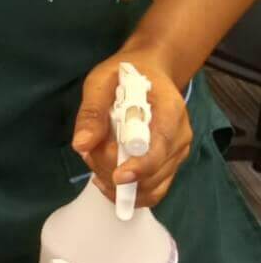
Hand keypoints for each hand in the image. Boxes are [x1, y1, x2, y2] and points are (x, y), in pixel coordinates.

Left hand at [71, 50, 193, 207]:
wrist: (148, 73)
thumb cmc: (125, 75)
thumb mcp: (101, 83)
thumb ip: (92, 112)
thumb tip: (82, 145)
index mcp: (170, 110)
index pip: (161, 146)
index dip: (140, 166)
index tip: (117, 176)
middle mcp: (180, 136)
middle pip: (153, 172)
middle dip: (116, 171)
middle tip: (90, 154)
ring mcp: (177, 153)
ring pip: (151, 187)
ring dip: (118, 183)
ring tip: (94, 159)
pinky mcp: (169, 165)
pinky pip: (151, 189)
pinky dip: (127, 190)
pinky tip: (104, 176)